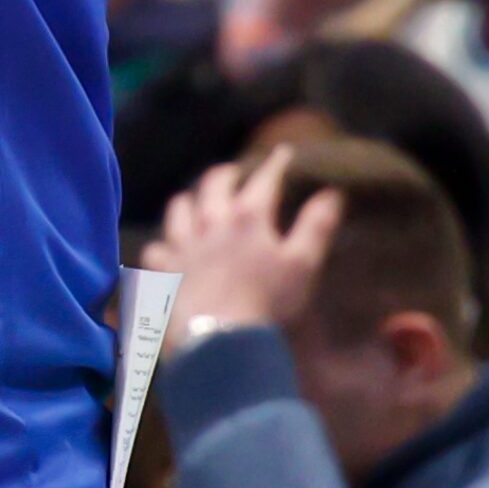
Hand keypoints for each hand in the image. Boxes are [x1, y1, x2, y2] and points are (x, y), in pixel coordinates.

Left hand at [145, 145, 344, 331]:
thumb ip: (316, 226)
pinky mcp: (162, 266)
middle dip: (227, 173)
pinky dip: (164, 244)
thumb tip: (331, 193)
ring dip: (191, 200)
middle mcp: (209, 220)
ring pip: (179, 206)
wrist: (219, 336)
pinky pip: (157, 246)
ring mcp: (181, 241)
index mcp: (247, 216)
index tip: (284, 151)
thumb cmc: (267, 301)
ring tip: (198, 202)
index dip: (276, 163)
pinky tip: (169, 248)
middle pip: (214, 182)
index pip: (264, 179)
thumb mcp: (302, 263)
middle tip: (236, 172)